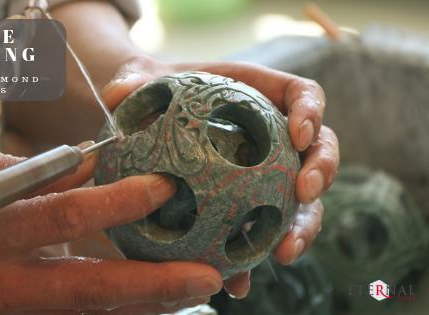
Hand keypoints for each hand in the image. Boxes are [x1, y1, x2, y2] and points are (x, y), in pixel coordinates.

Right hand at [0, 149, 223, 313]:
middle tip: (210, 277)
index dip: (120, 201)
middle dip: (154, 285)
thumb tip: (93, 162)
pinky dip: (121, 314)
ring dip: (149, 308)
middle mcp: (5, 282)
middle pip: (90, 288)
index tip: (166, 186)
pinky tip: (157, 306)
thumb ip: (35, 172)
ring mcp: (11, 313)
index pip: (66, 213)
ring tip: (199, 292)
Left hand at [101, 55, 339, 298]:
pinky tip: (237, 281)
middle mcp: (274, 136)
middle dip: (321, 172)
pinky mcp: (248, 207)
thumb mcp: (140, 82)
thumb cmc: (154, 95)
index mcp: (261, 96)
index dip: (310, 112)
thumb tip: (118, 94)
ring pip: (302, 200)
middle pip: (318, 150)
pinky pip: (261, 232)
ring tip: (286, 251)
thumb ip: (132, 83)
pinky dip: (254, 257)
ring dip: (303, 226)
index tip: (299, 134)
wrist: (149, 122)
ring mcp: (266, 174)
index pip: (303, 96)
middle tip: (304, 193)